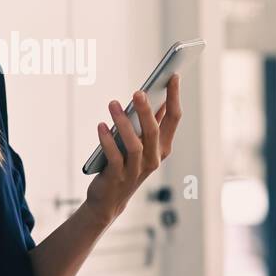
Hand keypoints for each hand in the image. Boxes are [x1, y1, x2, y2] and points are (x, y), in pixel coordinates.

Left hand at [85, 73, 183, 221]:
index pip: (174, 119)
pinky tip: (101, 126)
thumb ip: (149, 123)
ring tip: (112, 104)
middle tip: (138, 91)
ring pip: (134, 144)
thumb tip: (153, 95)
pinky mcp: (118, 177)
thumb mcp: (141, 144)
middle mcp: (154, 159)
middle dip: (147, 110)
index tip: (173, 75)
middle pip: (154, 130)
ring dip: (123, 123)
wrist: (109, 200)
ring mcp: (136, 170)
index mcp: (163, 147)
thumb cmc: (125, 165)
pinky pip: (114, 156)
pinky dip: (107, 140)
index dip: (174, 97)